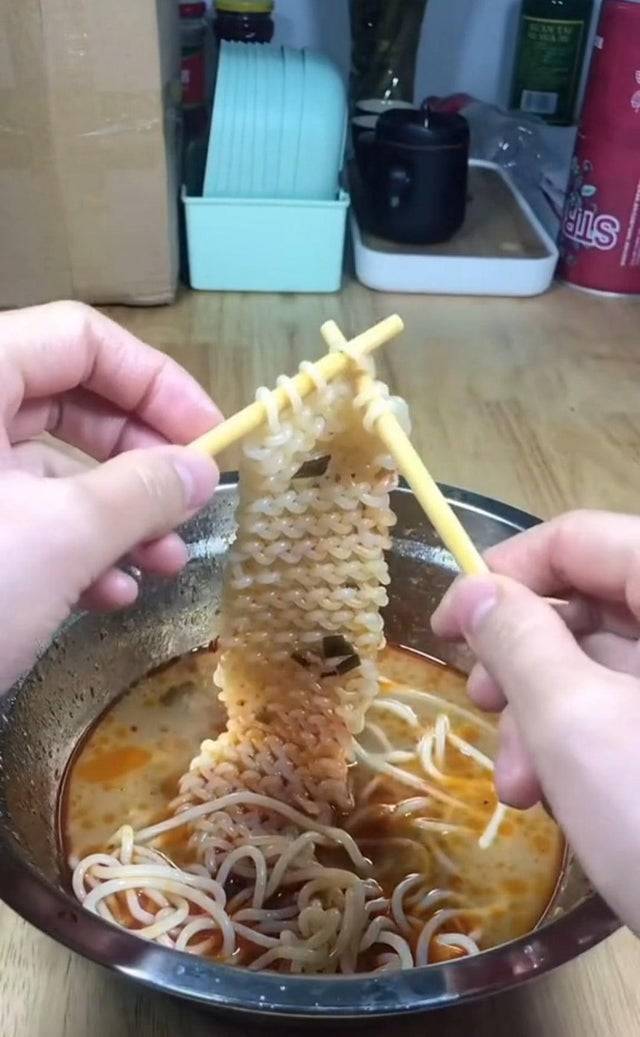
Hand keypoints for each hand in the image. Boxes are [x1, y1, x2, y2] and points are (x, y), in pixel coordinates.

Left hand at [0, 301, 220, 691]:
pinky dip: (78, 549)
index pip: (80, 339)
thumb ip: (141, 491)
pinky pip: (26, 516)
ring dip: (121, 515)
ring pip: (54, 470)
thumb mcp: (60, 538)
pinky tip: (112, 593)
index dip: (157, 382)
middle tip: (194, 502)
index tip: (211, 438)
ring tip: (166, 564)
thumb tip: (202, 469)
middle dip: (143, 459)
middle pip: (72, 402)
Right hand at [432, 511, 639, 932]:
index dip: (502, 571)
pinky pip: (632, 708)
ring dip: (545, 716)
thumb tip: (473, 592)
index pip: (581, 537)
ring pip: (608, 663)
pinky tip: (557, 797)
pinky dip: (585, 742)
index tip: (445, 626)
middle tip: (479, 706)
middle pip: (593, 603)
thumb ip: (517, 641)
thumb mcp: (573, 726)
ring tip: (515, 786)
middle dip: (522, 662)